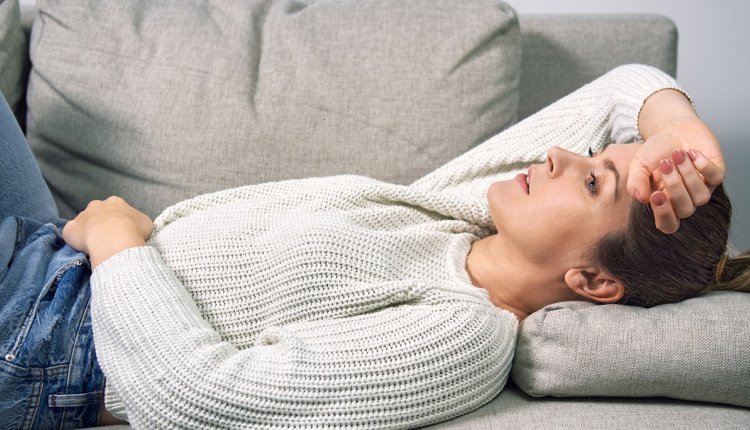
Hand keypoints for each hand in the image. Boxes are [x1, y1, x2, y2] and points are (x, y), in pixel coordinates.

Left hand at [63, 196, 153, 267]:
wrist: (115, 239)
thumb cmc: (134, 230)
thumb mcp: (146, 223)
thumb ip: (138, 222)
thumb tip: (136, 226)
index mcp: (116, 202)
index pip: (115, 208)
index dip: (118, 219)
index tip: (122, 230)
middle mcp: (97, 205)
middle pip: (97, 212)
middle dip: (101, 223)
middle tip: (109, 238)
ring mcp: (82, 216)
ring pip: (83, 223)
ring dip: (88, 232)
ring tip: (97, 246)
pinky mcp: (70, 229)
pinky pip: (71, 234)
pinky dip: (75, 240)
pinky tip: (83, 248)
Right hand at [627, 90, 724, 233]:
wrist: (672, 129)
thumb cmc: (655, 151)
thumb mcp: (638, 165)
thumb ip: (635, 182)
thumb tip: (641, 198)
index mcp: (665, 203)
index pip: (668, 224)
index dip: (664, 215)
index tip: (656, 195)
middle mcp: (685, 200)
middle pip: (686, 210)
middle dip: (675, 187)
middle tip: (664, 164)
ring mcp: (702, 188)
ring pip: (702, 196)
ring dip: (688, 175)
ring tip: (677, 155)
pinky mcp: (716, 174)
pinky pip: (715, 178)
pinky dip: (703, 165)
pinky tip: (691, 153)